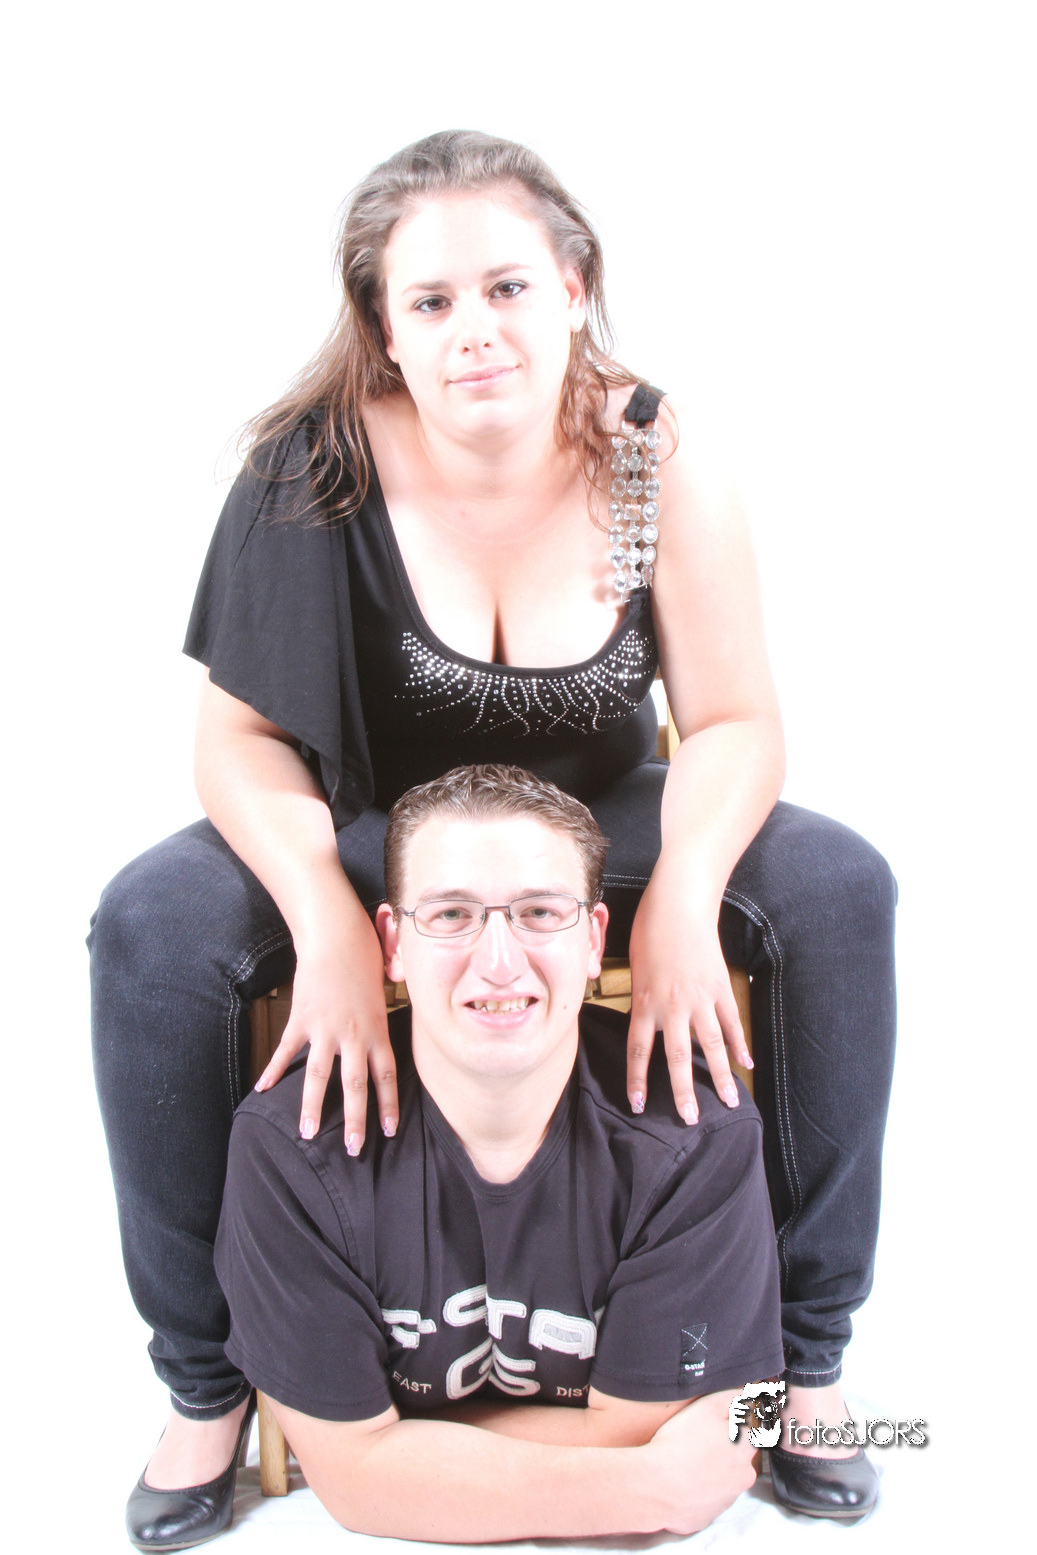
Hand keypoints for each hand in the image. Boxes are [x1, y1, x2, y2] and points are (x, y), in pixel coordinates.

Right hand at [254, 915, 397, 1152]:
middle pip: (355, 1085)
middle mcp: (353, 1035)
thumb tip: (386, 1030)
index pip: (386, 1075)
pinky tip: (262, 1090)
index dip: (388, 1105)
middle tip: (354, 1149)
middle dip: (354, 1119)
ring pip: (318, 1076)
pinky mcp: (301, 1019)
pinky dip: (273, 1070)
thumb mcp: (385, 989)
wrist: (337, 936)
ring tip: (307, 1134)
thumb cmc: (365, 957)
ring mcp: (325, 1029)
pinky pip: (286, 1050)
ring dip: (311, 1107)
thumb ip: (383, 1016)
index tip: (390, 1131)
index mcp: (377, 1029)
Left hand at [626, 876, 750, 1123]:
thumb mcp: (634, 965)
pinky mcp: (721, 988)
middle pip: (679, 1058)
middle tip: (690, 1119)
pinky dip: (741, 1045)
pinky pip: (732, 1022)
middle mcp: (674, 1007)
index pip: (639, 1050)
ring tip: (730, 1101)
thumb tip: (640, 1016)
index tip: (638, 1106)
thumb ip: (639, 995)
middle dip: (684, 1092)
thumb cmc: (650, 929)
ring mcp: (701, 999)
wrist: (680, 904)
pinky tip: (747, 1064)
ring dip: (722, 1076)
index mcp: (646, 1002)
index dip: (638, 1080)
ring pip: (713, 1046)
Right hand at [640, 1392, 756, 1534]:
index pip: (750, 1433)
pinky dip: (697, 1491)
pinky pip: (705, 1500)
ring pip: (722, 1480)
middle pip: (737, 1458)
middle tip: (696, 1442)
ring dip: (710, 1471)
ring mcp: (724, 1501)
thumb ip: (732, 1399)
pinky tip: (680, 1480)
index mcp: (744, 1450)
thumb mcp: (706, 1408)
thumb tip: (747, 1396)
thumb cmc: (679, 1445)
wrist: (655, 1486)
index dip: (732, 1425)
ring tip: (685, 1461)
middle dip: (722, 1449)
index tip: (716, 1426)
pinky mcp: (706, 1517)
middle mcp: (741, 1478)